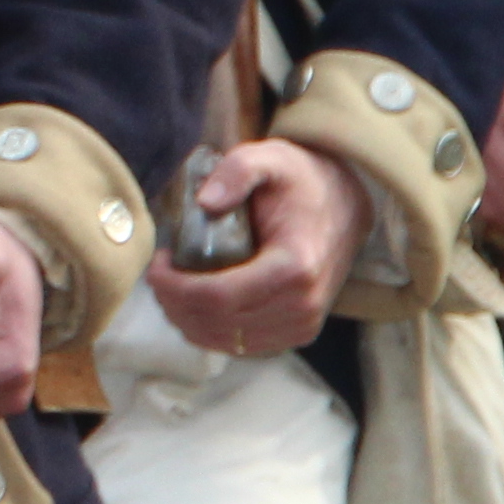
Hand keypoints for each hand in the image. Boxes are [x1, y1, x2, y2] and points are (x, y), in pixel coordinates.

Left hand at [147, 134, 359, 357]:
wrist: (346, 204)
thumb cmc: (303, 182)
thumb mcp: (271, 157)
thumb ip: (237, 170)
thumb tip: (205, 201)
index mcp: (295, 266)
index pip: (218, 296)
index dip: (175, 287)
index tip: (157, 263)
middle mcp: (302, 305)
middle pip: (217, 322)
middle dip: (174, 302)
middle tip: (158, 274)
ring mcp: (302, 324)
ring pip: (226, 341)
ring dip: (187, 319)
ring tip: (171, 286)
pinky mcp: (298, 333)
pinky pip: (241, 345)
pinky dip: (209, 330)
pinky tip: (193, 304)